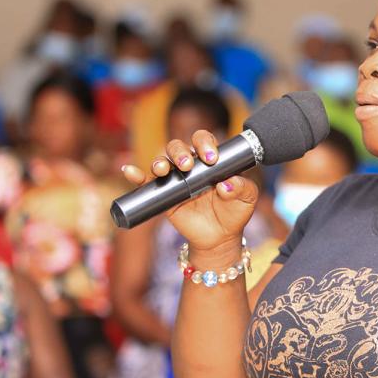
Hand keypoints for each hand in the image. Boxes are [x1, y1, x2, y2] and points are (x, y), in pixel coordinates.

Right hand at [122, 130, 258, 251]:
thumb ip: (242, 188)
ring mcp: (176, 178)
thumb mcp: (247, 199)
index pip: (204, 140)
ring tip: (164, 170)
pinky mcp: (164, 194)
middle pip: (179, 147)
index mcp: (212, 160)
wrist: (220, 237)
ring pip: (162, 161)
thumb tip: (226, 184)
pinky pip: (146, 182)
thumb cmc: (235, 212)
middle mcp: (191, 165)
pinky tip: (130, 172)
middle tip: (187, 165)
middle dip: (180, 152)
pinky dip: (136, 175)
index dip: (205, 143)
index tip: (211, 158)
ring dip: (160, 161)